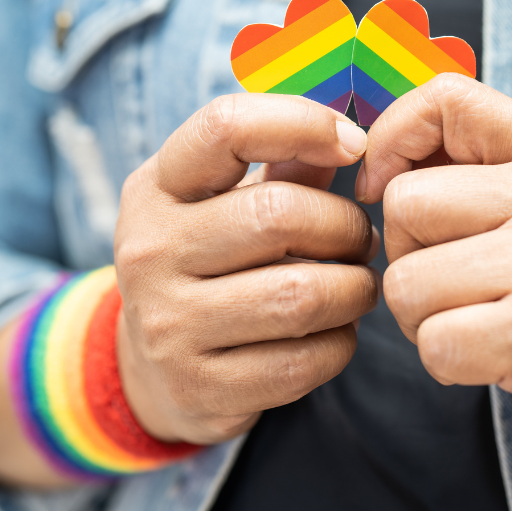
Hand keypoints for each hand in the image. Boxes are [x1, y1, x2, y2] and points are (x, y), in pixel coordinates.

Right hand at [114, 94, 379, 445]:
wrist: (150, 369)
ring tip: (356, 285)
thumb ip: (285, 165)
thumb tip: (352, 138)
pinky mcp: (199, 387)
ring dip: (354, 290)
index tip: (355, 145)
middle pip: (281, 215)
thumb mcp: (222, 202)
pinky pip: (304, 362)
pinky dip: (340, 344)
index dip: (304, 123)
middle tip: (361, 239)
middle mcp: (149, 251)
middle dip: (346, 226)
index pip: (226, 126)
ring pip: (302, 295)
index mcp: (155, 188)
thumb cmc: (209, 263)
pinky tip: (333, 332)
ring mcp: (168, 324)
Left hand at [357, 75, 511, 471]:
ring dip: (420, 317)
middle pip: (406, 203)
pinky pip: (432, 340)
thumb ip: (467, 172)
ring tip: (473, 321)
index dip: (391, 137)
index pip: (449, 97)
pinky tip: (486, 357)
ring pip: (405, 280)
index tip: (382, 187)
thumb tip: (372, 163)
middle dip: (405, 254)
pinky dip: (443, 360)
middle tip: (450, 283)